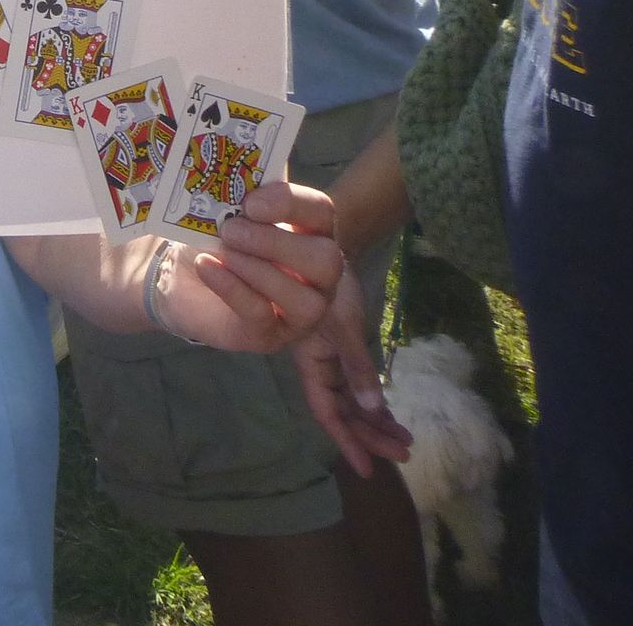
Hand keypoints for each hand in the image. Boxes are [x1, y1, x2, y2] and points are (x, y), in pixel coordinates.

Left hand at [156, 181, 351, 354]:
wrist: (178, 276)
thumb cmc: (213, 237)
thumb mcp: (226, 208)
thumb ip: (242, 187)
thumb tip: (242, 154)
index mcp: (310, 233)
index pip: (323, 211)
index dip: (291, 203)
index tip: (251, 202)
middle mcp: (316, 276)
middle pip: (326, 260)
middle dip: (277, 242)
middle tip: (232, 229)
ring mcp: (299, 311)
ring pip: (304, 298)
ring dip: (257, 269)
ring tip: (221, 250)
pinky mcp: (268, 336)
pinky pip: (262, 316)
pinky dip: (233, 288)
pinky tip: (207, 266)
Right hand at [291, 270, 414, 474]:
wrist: (317, 249)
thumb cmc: (321, 284)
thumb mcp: (338, 324)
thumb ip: (355, 365)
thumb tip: (373, 407)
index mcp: (312, 363)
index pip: (329, 412)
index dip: (347, 441)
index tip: (367, 469)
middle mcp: (320, 365)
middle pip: (346, 410)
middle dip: (372, 434)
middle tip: (406, 453)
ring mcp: (331, 357)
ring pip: (353, 399)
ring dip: (376, 420)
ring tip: (405, 439)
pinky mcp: (341, 347)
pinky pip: (358, 383)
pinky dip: (374, 400)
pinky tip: (387, 411)